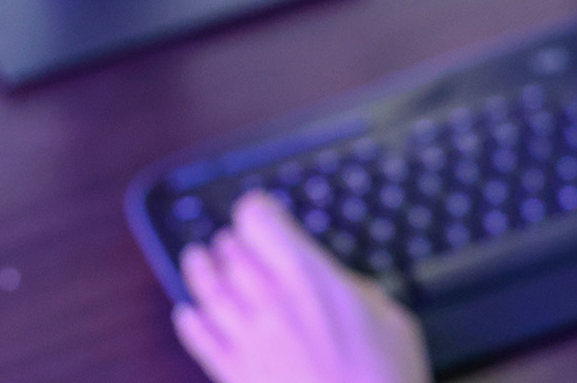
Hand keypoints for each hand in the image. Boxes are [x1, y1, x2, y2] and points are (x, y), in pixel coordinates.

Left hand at [173, 191, 429, 382]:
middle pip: (232, 254)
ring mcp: (248, 341)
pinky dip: (189, 324)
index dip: (259, 210)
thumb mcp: (391, 319)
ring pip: (209, 292)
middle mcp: (271, 303)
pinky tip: (185, 314)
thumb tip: (338, 287)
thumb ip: (355, 292)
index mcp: (309, 278)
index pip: (260, 221)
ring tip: (196, 258)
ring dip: (200, 271)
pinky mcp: (235, 375)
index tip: (261, 211)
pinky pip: (200, 342)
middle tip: (231, 239)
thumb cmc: (385, 381)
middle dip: (231, 242)